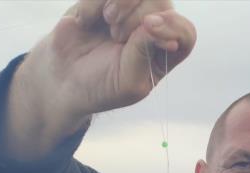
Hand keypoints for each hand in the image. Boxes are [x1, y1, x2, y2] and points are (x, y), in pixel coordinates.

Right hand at [48, 0, 196, 119]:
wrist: (64, 78)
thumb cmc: (102, 86)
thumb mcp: (128, 81)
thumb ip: (145, 52)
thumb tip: (154, 22)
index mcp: (164, 54)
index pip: (185, 32)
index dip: (172, 26)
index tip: (148, 26)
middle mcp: (153, 28)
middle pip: (163, 2)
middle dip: (138, 17)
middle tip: (117, 37)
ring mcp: (131, 9)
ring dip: (122, 5)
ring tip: (108, 25)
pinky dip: (94, 3)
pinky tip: (86, 21)